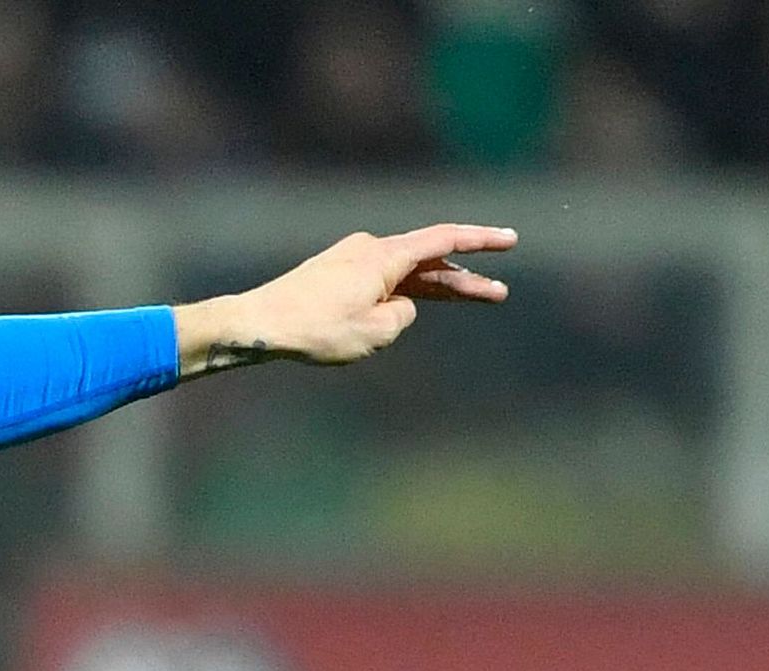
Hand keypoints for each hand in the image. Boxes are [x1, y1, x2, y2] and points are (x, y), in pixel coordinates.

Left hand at [178, 224, 515, 373]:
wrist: (258, 324)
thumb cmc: (314, 330)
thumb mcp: (374, 333)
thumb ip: (402, 316)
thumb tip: (400, 306)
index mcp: (384, 256)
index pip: (443, 241)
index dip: (480, 241)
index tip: (510, 240)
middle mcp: (371, 249)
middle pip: (430, 261)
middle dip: (466, 279)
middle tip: (500, 293)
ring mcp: (352, 259)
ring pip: (407, 273)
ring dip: (437, 288)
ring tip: (472, 298)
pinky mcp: (337, 273)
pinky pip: (382, 281)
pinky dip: (401, 294)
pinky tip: (395, 314)